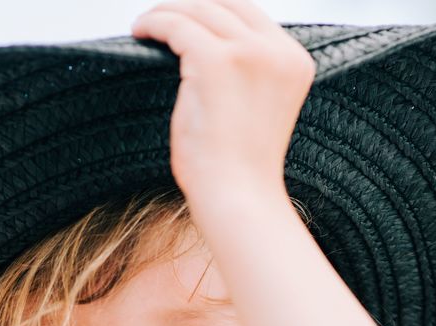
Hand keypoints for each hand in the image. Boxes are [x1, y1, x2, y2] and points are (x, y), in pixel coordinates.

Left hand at [131, 0, 313, 208]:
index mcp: (295, 62)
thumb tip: (206, 47)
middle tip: (162, 16)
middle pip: (226, 5)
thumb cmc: (241, 169)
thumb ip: (249, 74)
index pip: (252, 16)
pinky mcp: (213, 60)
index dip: (216, 10)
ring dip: (168, 11)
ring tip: (146, 24)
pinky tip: (140, 31)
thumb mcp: (259, 109)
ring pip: (199, 10)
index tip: (189, 17)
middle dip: (190, 6)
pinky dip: (154, 23)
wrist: (239, 197)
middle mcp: (277, 50)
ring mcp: (247, 53)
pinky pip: (176, 26)